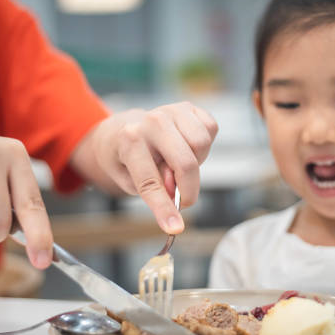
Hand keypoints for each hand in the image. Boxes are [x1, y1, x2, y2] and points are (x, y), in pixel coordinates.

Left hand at [75, 102, 217, 233]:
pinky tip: (185, 148)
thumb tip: (177, 193)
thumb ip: (152, 188)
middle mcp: (152, 121)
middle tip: (182, 201)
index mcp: (129, 140)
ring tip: (177, 164)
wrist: (124, 129)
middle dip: (189, 190)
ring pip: (202, 146)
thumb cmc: (126, 159)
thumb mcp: (128, 180)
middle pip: (186, 163)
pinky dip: (203, 146)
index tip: (175, 228)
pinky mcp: (189, 107)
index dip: (164, 208)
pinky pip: (211, 130)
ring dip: (195, 163)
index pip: (150, 181)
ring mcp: (172, 110)